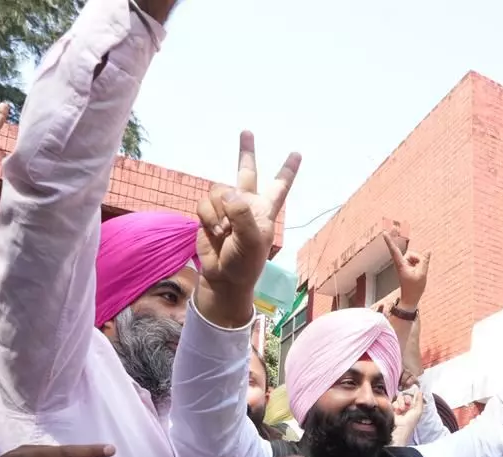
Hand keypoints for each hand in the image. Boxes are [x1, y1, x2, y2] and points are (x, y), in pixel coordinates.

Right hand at [197, 132, 301, 294]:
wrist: (223, 278)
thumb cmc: (245, 263)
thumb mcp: (251, 241)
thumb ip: (242, 215)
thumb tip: (229, 195)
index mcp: (264, 210)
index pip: (279, 186)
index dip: (288, 170)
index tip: (297, 153)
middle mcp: (246, 204)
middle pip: (246, 172)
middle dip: (245, 152)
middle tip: (246, 132)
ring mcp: (226, 208)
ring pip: (219, 190)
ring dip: (218, 210)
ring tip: (224, 231)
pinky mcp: (208, 215)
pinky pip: (205, 203)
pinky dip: (208, 217)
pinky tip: (214, 231)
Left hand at [381, 231, 430, 308]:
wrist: (410, 299)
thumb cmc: (414, 288)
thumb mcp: (422, 274)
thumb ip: (425, 261)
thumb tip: (428, 251)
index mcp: (401, 265)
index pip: (394, 250)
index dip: (390, 241)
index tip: (384, 232)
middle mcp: (400, 264)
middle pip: (411, 254)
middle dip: (418, 258)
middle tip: (417, 268)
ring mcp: (403, 265)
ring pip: (414, 257)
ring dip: (419, 263)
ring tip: (418, 274)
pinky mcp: (406, 267)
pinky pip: (415, 261)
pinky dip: (419, 265)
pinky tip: (418, 273)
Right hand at [390, 387, 424, 445]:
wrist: (398, 429)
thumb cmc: (410, 422)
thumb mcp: (418, 411)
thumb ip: (419, 400)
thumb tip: (420, 390)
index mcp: (414, 406)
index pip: (413, 396)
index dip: (412, 396)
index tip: (411, 401)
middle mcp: (407, 406)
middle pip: (406, 395)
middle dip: (406, 400)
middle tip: (406, 407)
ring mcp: (399, 407)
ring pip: (399, 398)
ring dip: (400, 403)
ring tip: (401, 410)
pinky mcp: (391, 408)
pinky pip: (393, 401)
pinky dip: (395, 405)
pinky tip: (396, 411)